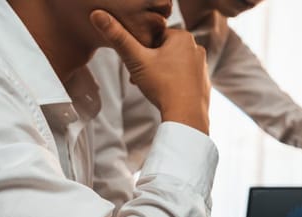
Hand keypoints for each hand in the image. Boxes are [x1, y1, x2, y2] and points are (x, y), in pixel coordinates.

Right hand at [89, 10, 210, 133]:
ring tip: (152, 87)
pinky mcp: (204, 81)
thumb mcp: (136, 59)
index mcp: (182, 36)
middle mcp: (196, 47)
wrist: (186, 116)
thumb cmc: (163, 86)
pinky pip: (183, 77)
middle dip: (149, 63)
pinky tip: (166, 93)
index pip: (153, 37)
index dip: (140, 51)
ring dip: (159, 73)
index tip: (137, 65)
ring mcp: (202, 65)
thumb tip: (97, 15)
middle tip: (142, 78)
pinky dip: (173, 83)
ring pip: (172, 64)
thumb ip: (118, 38)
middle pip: (163, 51)